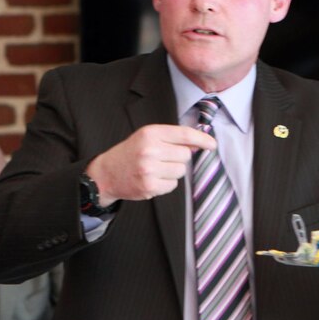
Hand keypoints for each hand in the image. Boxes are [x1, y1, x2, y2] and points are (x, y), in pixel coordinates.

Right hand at [86, 124, 215, 204]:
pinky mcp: (149, 186)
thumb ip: (172, 138)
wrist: (107, 173)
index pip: (184, 134)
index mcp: (150, 133)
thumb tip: (199, 144)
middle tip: (164, 159)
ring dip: (173, 172)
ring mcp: (149, 169)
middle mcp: (149, 150)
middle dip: (179, 158)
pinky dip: (166, 183)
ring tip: (156, 169)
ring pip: (180, 171)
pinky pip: (173, 185)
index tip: (212, 144)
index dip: (202, 139)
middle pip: (185, 155)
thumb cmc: (131, 153)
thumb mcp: (148, 138)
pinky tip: (152, 179)